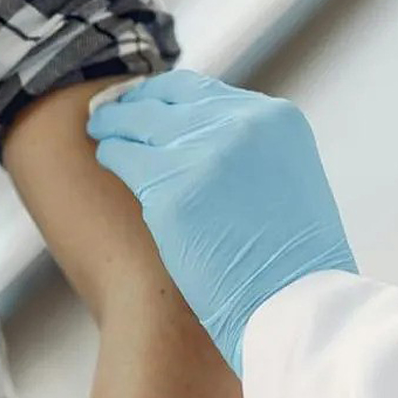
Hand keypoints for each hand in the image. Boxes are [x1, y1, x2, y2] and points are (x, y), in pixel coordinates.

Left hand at [88, 70, 355, 373]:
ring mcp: (204, 155)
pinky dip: (111, 155)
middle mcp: (243, 125)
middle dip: (135, 105)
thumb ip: (252, 151)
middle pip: (166, 100)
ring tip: (102, 132)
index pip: (202, 90)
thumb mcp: (288, 182)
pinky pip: (122, 157)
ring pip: (138, 122)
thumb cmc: (294, 264)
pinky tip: (106, 158)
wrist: (296, 307)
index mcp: (277, 120)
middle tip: (111, 113)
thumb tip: (203, 139)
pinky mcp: (171, 190)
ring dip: (117, 127)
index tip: (148, 105)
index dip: (167, 97)